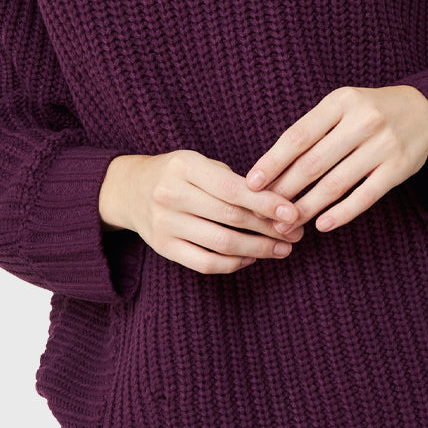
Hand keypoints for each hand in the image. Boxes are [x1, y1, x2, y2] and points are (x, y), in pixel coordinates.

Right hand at [98, 151, 303, 273]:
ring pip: (222, 244)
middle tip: (297, 233)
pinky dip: (234, 263)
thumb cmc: (179, 174)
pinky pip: (206, 263)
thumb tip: (281, 206)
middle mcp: (171, 195)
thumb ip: (236, 182)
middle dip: (269, 228)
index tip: (294, 212)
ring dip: (259, 249)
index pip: (233, 189)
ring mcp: (165, 224)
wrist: (130, 189)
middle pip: (231, 218)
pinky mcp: (163, 248)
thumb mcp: (201, 164)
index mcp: (184, 167)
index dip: (267, 203)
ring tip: (283, 249)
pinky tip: (252, 258)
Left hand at [244, 86, 427, 232]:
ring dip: (307, 208)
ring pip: (336, 184)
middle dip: (285, 190)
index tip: (252, 182)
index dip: (272, 161)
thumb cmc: (369, 112)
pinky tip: (322, 225)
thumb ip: (311, 130)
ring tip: (288, 223)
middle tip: (264, 211)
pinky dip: (341, 213)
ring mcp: (383, 145)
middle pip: (313, 163)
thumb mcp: (341, 107)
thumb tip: (272, 168)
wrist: (426, 110)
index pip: (298, 136)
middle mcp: (362, 121)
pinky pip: (365, 196)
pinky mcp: (399, 168)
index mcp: (340, 102)